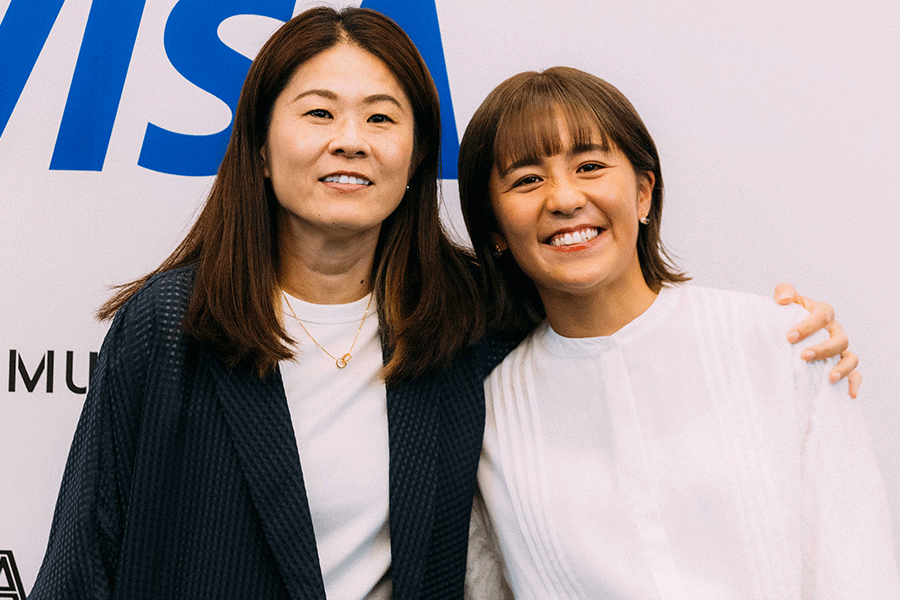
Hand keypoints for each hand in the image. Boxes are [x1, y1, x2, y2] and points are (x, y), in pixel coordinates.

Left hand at [774, 283, 860, 397]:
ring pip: (850, 357)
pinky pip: (855, 374)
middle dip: (822, 349)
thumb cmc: (788, 313)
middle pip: (839, 339)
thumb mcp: (784, 299)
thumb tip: (783, 299)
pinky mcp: (839, 363)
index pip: (822, 316)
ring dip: (842, 368)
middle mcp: (835, 330)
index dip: (808, 327)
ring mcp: (839, 348)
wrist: (788, 329)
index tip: (789, 337)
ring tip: (829, 378)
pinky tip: (849, 394)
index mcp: (823, 313)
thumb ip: (783, 292)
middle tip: (803, 356)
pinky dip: (854, 382)